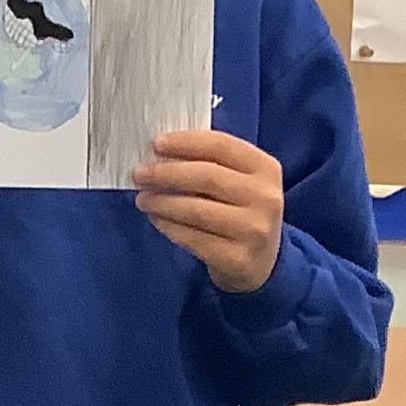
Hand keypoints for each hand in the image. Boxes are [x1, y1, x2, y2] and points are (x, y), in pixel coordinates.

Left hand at [132, 129, 283, 294]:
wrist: (261, 262)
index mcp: (266, 168)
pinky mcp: (238, 258)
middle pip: (207, 176)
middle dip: (167, 173)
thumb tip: (160, 153)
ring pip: (196, 209)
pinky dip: (169, 226)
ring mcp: (254, 230)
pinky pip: (193, 238)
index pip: (221, 146)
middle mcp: (265, 198)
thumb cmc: (240, 211)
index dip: (185, 142)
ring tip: (142, 198)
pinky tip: (156, 218)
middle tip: (139, 174)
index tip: (155, 144)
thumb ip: (211, 162)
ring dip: (162, 202)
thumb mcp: (240, 181)